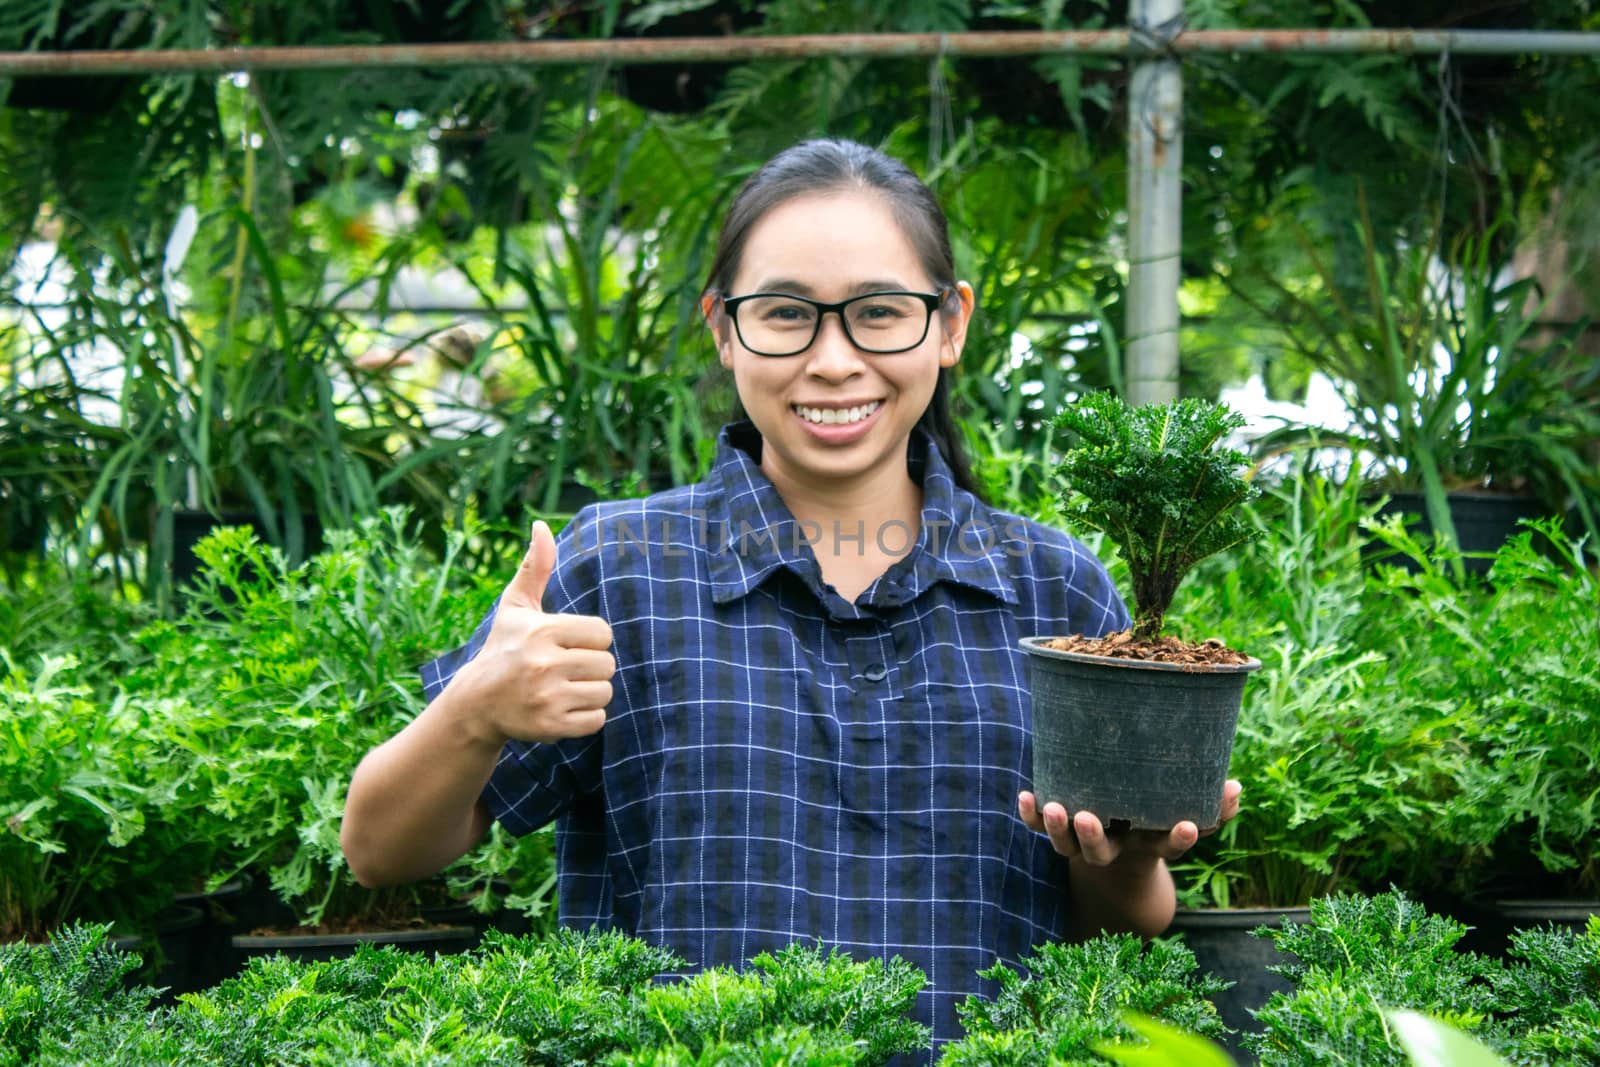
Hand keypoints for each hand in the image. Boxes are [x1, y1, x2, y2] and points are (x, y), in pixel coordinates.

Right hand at [445, 520, 614, 746]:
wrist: (475, 704)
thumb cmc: (503, 649)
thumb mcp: (515, 606)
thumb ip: (535, 567)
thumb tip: (542, 526)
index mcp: (543, 631)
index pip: (603, 633)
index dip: (589, 640)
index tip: (566, 645)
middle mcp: (544, 664)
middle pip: (607, 664)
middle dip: (590, 668)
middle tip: (563, 670)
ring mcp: (547, 698)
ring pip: (605, 693)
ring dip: (589, 693)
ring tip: (561, 689)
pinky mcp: (550, 727)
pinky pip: (596, 721)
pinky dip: (584, 718)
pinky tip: (561, 709)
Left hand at [1017, 780, 1241, 867]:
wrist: (1121, 854)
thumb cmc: (1157, 821)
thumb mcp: (1185, 815)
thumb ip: (1213, 807)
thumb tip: (1236, 786)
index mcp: (1149, 845)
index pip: (1168, 846)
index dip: (1178, 838)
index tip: (1186, 825)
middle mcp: (1115, 850)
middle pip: (1100, 852)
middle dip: (1092, 837)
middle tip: (1086, 818)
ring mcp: (1084, 845)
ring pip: (1067, 846)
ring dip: (1059, 828)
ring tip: (1055, 807)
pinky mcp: (1060, 835)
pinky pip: (1041, 829)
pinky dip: (1032, 816)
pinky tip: (1027, 796)